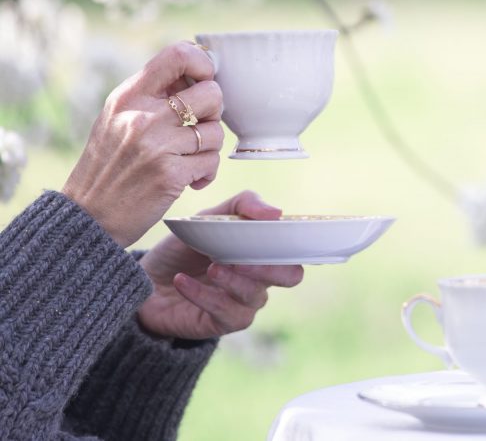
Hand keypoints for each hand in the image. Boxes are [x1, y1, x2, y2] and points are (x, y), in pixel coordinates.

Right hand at [62, 41, 224, 246]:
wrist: (88, 217)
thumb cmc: (109, 166)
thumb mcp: (117, 119)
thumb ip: (152, 95)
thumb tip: (199, 74)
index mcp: (129, 96)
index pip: (177, 54)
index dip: (202, 63)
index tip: (204, 80)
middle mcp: (142, 116)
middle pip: (212, 93)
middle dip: (213, 112)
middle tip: (197, 128)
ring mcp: (157, 145)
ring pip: (216, 131)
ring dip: (209, 148)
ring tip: (187, 158)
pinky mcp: (170, 174)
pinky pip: (212, 162)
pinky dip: (206, 173)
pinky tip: (188, 180)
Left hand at [138, 191, 303, 340]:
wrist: (146, 281)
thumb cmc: (184, 249)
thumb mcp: (209, 218)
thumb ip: (242, 206)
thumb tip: (276, 212)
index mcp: (263, 253)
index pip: (294, 251)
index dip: (294, 245)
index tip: (275, 233)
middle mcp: (261, 279)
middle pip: (291, 276)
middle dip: (270, 266)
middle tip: (242, 257)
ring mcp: (244, 303)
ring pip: (255, 294)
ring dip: (233, 279)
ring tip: (211, 266)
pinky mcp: (223, 323)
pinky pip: (225, 311)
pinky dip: (203, 294)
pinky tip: (183, 280)